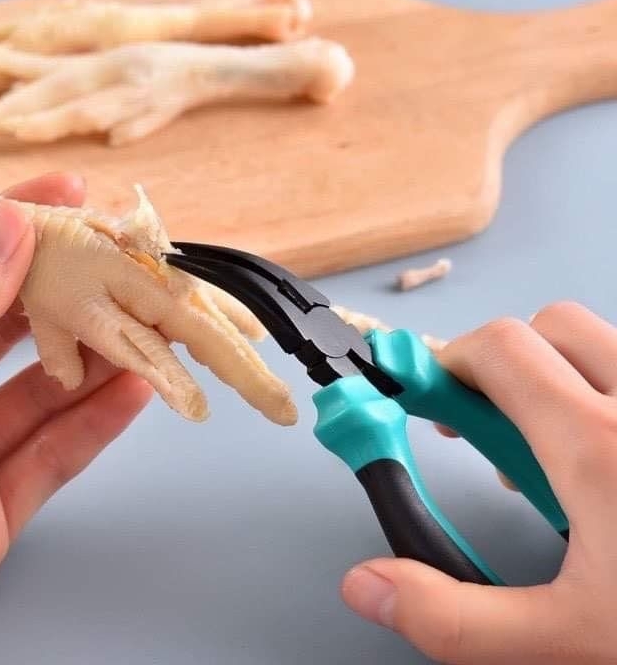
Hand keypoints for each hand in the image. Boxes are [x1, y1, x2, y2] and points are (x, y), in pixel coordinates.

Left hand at [0, 174, 152, 663]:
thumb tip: (4, 228)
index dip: (4, 228)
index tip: (61, 198)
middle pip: (4, 328)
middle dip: (63, 297)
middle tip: (120, 266)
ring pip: (39, 391)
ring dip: (92, 362)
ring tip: (146, 329)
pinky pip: (52, 452)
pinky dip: (95, 423)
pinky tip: (134, 393)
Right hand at [342, 302, 616, 663]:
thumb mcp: (566, 643)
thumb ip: (453, 616)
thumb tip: (367, 584)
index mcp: (599, 448)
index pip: (499, 350)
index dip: (445, 364)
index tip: (423, 401)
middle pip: (548, 327)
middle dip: (500, 364)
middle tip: (485, 430)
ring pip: (603, 344)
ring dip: (557, 376)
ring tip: (551, 450)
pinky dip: (605, 392)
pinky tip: (607, 462)